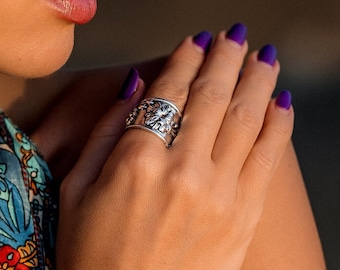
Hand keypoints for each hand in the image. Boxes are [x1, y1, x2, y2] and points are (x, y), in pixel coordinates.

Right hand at [57, 24, 293, 268]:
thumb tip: (136, 85)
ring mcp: (219, 193)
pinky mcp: (244, 216)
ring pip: (247, 119)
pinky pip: (269, 158)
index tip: (196, 40)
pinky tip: (282, 103)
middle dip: (226, 58)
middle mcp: (183, 170)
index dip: (184, 60)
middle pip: (211, 96)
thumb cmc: (94, 254)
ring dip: (257, 81)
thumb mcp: (77, 188)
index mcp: (136, 161)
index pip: (168, 91)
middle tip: (234, 36)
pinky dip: (279, 125)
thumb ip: (107, 131)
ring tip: (264, 58)